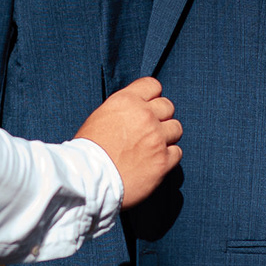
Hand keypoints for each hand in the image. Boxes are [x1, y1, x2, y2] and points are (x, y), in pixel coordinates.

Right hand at [76, 77, 182, 208]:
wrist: (88, 180)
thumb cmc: (88, 151)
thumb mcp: (100, 117)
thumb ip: (124, 110)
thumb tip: (136, 110)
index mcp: (127, 101)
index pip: (153, 85)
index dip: (151, 97)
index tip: (147, 107)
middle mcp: (145, 116)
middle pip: (168, 107)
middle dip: (160, 117)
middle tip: (148, 131)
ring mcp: (157, 138)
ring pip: (176, 128)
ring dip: (166, 136)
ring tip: (152, 147)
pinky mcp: (163, 161)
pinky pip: (177, 152)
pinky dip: (168, 157)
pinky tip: (154, 162)